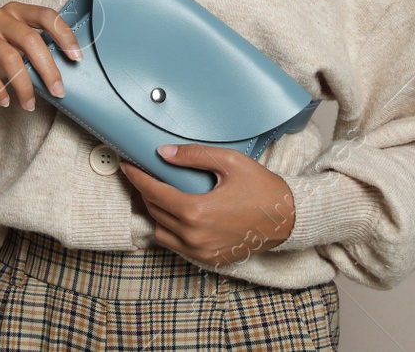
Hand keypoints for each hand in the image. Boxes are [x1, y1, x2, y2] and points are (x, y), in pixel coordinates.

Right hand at [0, 2, 81, 109]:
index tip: (76, 58)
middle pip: (30, 39)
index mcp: (16, 11)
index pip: (46, 16)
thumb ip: (33, 50)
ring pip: (10, 57)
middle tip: (58, 91)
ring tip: (30, 105)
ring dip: (24, 85)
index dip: (64, 35)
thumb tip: (61, 73)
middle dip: (48, 68)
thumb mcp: (13, 45)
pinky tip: (6, 102)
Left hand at [120, 144, 295, 267]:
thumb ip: (194, 156)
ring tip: (159, 194)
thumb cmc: (261, 188)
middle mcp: (194, 236)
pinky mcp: (207, 260)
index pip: (154, 192)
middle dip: (145, 191)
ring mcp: (200, 252)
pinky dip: (170, 229)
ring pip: (161, 232)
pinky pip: (176, 245)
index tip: (128, 165)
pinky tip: (177, 213)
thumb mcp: (230, 162)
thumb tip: (163, 153)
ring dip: (156, 212)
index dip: (137, 177)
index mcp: (196, 211)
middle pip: (154, 211)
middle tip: (143, 175)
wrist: (286, 219)